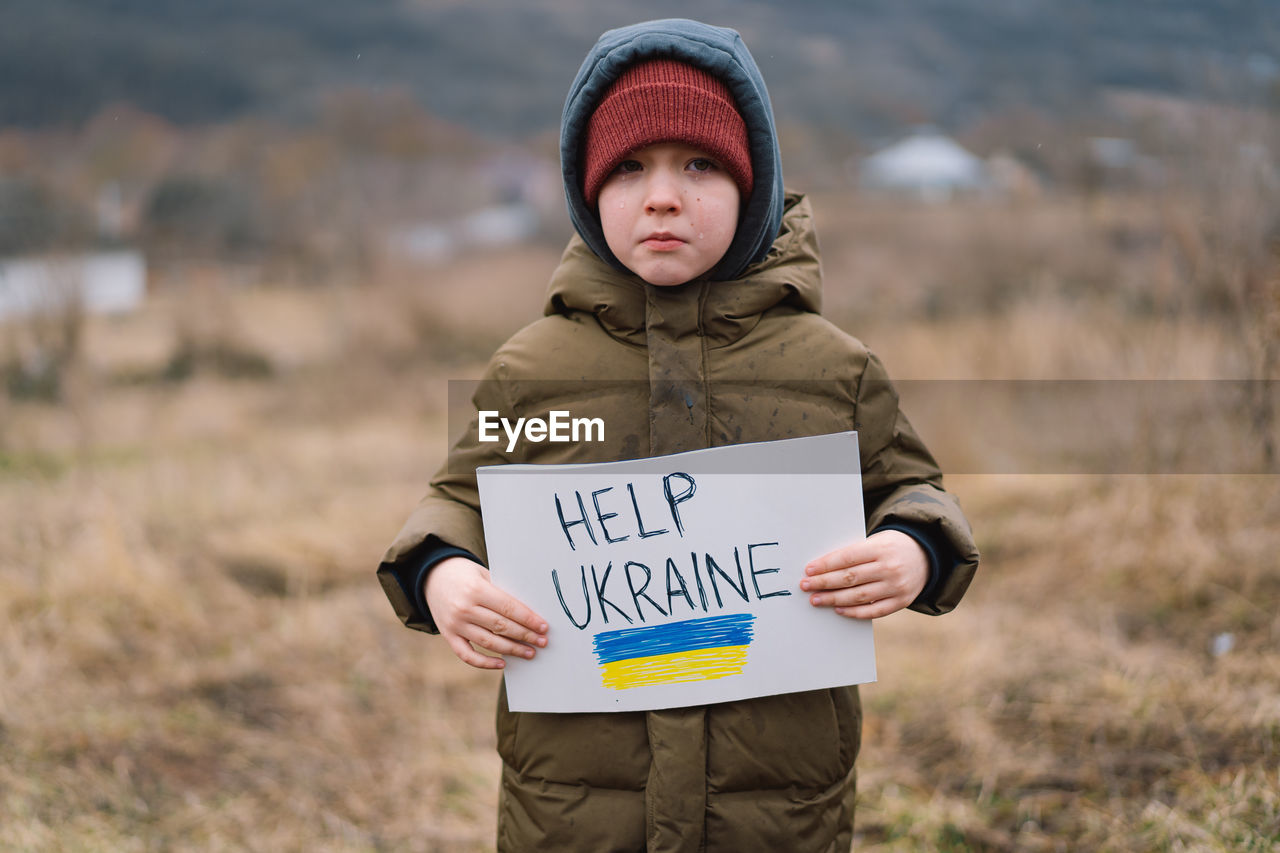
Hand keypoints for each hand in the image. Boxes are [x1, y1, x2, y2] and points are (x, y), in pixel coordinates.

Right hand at [424, 556, 548, 669]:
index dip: (528, 619)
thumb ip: (502, 592)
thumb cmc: (465, 574)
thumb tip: (529, 613)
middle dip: (525, 636)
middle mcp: (464, 608)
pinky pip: (467, 655)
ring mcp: (455, 624)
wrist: (432, 576)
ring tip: (529, 652)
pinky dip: (485, 663)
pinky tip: (502, 663)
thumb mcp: (483, 575)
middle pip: (501, 626)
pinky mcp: (448, 635)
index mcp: (476, 589)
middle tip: (542, 642)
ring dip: (512, 650)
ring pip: (488, 642)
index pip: (508, 608)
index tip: (543, 627)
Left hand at [800, 530, 927, 619]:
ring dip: (834, 599)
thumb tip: (822, 568)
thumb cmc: (891, 546)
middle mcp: (890, 567)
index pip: (847, 557)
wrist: (926, 555)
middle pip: (850, 578)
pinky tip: (838, 610)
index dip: (826, 565)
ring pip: (859, 596)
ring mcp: (897, 586)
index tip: (809, 570)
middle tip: (805, 586)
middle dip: (824, 583)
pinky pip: (874, 610)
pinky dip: (855, 612)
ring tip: (815, 599)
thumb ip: (854, 554)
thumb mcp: (876, 541)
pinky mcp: (901, 601)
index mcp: (881, 548)